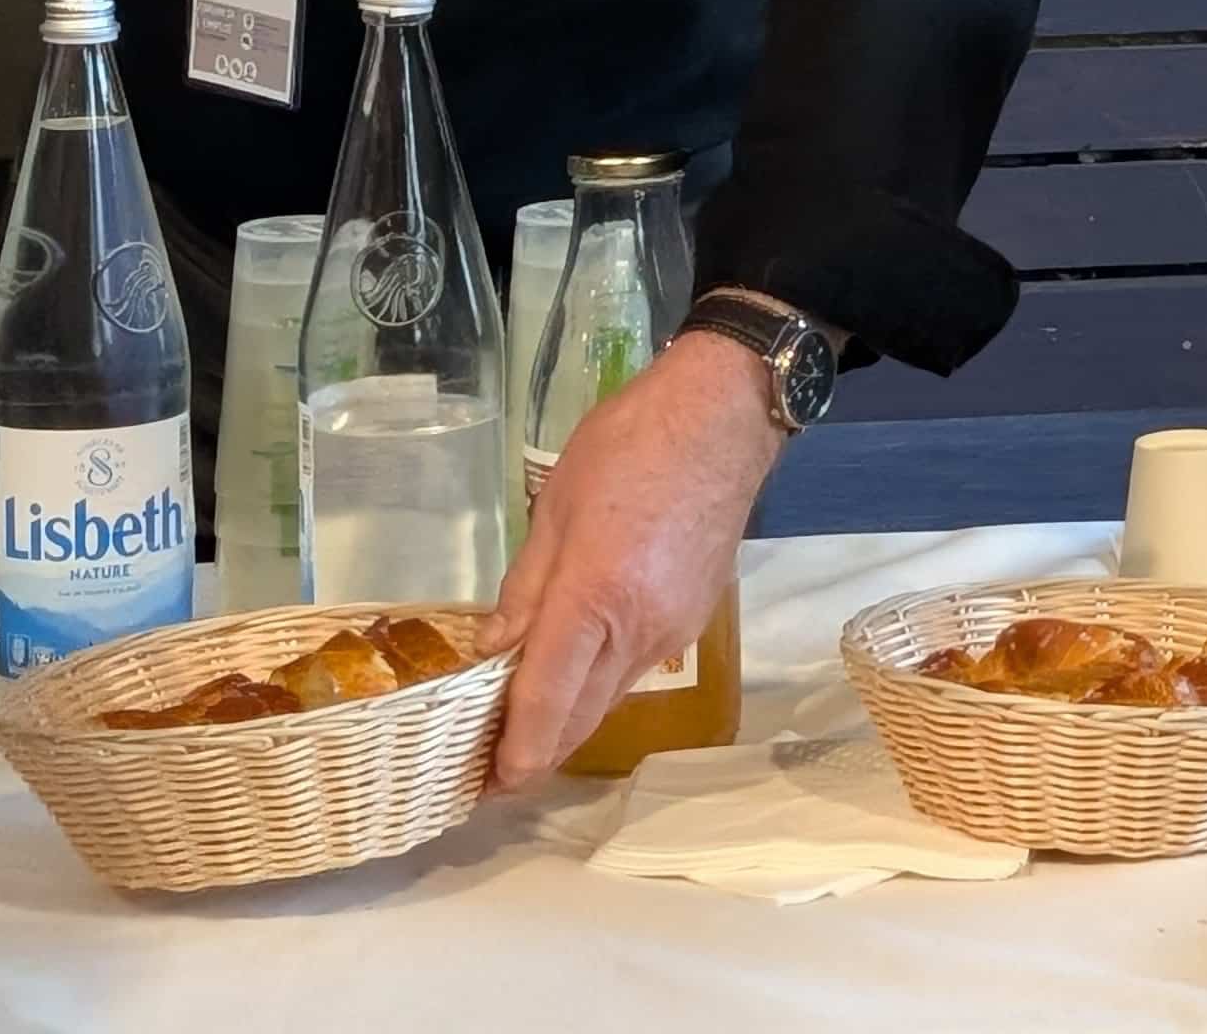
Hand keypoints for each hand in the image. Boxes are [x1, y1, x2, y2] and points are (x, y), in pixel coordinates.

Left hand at [483, 331, 780, 787]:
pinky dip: (599, 680)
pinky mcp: (693, 620)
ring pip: (608, 696)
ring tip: (522, 719)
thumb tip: (494, 651)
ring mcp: (673, 632)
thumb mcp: (554, 508)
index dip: (514, 754)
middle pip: (580, 719)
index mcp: (594, 599)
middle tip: (488, 772)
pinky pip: (634, 667)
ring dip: (567, 718)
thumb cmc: (629, 446)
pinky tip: (576, 664)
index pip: (546, 703)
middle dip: (534, 754)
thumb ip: (524, 589)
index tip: (483, 787)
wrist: (723, 418)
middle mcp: (638, 632)